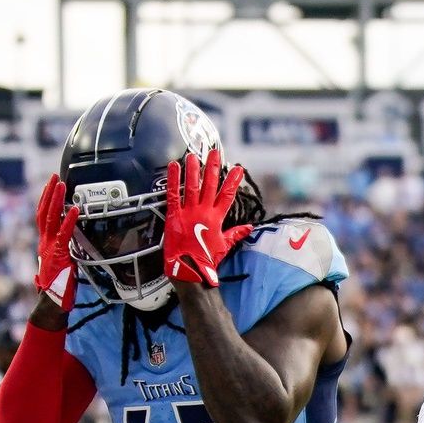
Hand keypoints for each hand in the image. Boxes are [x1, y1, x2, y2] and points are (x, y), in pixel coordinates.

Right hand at [33, 174, 81, 311]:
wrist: (52, 302)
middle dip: (48, 193)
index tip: (48, 186)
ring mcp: (49, 247)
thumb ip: (60, 254)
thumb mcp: (59, 266)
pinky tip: (75, 209)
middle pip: (43, 212)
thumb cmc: (57, 287)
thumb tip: (64, 249)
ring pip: (50, 219)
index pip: (42, 217)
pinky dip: (69, 220)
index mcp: (44, 244)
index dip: (44, 201)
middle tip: (54, 176)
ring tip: (61, 184)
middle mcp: (44, 243)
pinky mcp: (58, 254)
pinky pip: (64, 234)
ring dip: (56, 200)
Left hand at [162, 148, 251, 286]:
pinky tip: (174, 165)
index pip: (227, 195)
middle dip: (212, 167)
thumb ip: (236, 233)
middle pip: (210, 185)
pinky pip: (173, 194)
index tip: (238, 169)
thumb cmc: (206, 261)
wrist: (188, 271)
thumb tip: (249, 227)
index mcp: (216, 218)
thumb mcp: (224, 246)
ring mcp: (188, 212)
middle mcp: (204, 212)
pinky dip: (173, 179)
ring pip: (192, 186)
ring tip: (194, 155)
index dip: (233, 181)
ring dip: (194, 169)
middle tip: (214, 152)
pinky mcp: (174, 216)